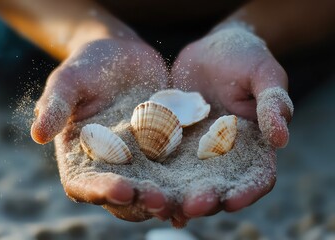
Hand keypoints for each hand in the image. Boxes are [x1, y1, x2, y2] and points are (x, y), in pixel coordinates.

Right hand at [31, 38, 173, 221]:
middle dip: (140, 201)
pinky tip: (207, 187)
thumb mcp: (68, 81)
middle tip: (159, 201)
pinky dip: (189, 183)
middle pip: (124, 196)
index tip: (120, 188)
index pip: (86, 184)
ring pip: (154, 189)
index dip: (100, 190)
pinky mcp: (166, 149)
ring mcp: (141, 160)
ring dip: (169, 199)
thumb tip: (36, 134)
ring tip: (186, 202)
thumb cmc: (87, 66)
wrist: (121, 54)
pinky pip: (178, 170)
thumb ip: (55, 106)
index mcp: (82, 157)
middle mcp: (112, 165)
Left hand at [171, 24, 292, 223]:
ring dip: (178, 195)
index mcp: (254, 144)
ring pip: (189, 180)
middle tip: (191, 207)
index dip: (247, 192)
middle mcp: (225, 154)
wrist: (211, 50)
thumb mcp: (263, 74)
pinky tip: (144, 186)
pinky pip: (165, 161)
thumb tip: (282, 138)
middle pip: (219, 186)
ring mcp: (197, 150)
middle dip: (207, 199)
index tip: (232, 201)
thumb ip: (273, 103)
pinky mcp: (174, 141)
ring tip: (163, 204)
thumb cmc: (244, 57)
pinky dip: (158, 176)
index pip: (256, 176)